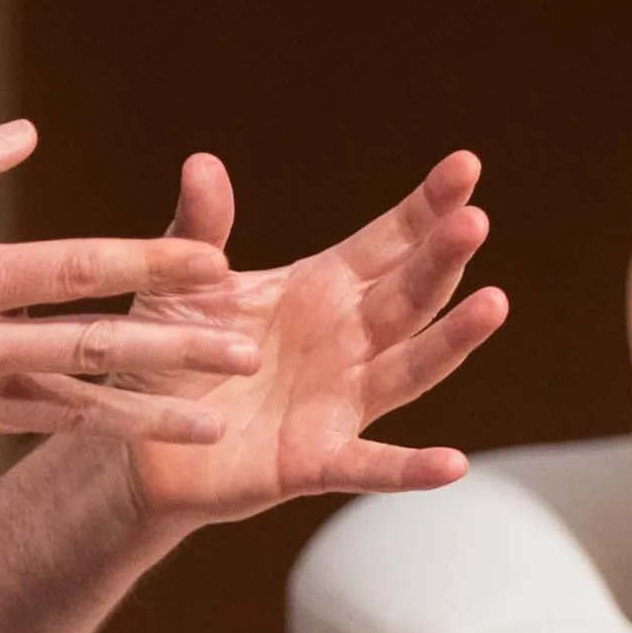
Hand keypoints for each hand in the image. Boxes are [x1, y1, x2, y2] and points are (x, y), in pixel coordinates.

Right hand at [0, 123, 248, 467]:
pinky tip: (140, 431)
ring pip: (76, 406)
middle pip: (93, 347)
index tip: (211, 261)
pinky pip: (36, 424)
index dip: (147, 266)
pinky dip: (92, 428)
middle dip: (175, 349)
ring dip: (150, 411)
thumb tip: (26, 131)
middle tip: (247, 351)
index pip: (73, 270)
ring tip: (218, 423)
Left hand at [100, 151, 511, 531]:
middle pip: (408, 295)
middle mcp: (347, 341)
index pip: (388, 240)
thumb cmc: (169, 356)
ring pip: (409, 368)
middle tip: (475, 220)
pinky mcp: (315, 460)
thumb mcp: (181, 285)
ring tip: (494, 304)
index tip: (465, 165)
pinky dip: (410, 470)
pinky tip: (452, 465)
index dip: (426, 205)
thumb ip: (199, 228)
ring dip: (452, 340)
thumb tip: (202, 162)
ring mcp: (340, 401)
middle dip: (442, 258)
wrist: (137, 440)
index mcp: (323, 289)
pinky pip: (370, 466)